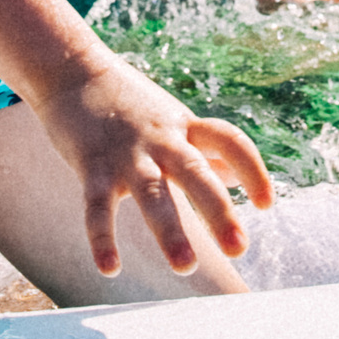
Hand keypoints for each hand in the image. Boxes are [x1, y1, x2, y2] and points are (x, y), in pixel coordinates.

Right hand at [32, 58, 273, 275]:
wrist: (71, 69)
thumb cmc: (128, 101)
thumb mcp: (173, 120)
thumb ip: (206, 149)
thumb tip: (237, 180)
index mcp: (184, 127)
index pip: (230, 141)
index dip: (253, 170)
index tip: (268, 204)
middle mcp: (161, 139)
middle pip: (197, 172)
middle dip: (219, 211)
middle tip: (239, 247)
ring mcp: (126, 153)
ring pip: (152, 193)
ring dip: (170, 231)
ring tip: (186, 267)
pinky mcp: (91, 165)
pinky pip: (97, 206)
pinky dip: (102, 238)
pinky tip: (110, 269)